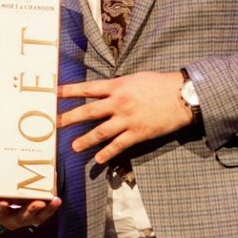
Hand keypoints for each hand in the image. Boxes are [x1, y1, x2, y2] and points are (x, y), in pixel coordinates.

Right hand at [0, 160, 61, 229]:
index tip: (4, 201)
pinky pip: (45, 213)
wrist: (8, 181)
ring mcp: (25, 217)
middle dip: (29, 211)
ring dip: (44, 210)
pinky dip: (51, 207)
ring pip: (35, 218)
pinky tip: (56, 199)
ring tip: (51, 200)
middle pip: (19, 218)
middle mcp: (10, 217)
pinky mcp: (37, 213)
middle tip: (37, 202)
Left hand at [58, 70, 191, 163]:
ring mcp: (127, 119)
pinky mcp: (138, 133)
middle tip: (55, 124)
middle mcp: (118, 102)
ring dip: (85, 140)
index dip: (69, 91)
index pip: (88, 88)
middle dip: (69, 118)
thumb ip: (119, 85)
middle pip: (88, 111)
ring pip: (100, 132)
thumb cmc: (160, 84)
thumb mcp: (135, 78)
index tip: (54, 93)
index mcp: (117, 86)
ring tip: (73, 147)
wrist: (183, 96)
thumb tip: (104, 90)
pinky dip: (107, 153)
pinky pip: (119, 145)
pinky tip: (98, 159)